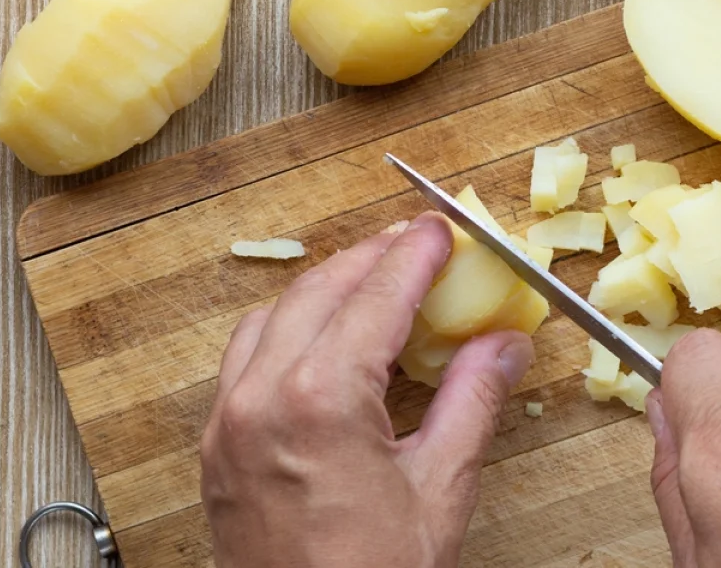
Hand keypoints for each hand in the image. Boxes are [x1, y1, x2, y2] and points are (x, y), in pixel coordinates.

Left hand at [200, 212, 534, 566]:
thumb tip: (503, 346)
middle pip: (319, 291)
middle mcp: (260, 396)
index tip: (440, 231)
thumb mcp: (440, 489)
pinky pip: (244, 357)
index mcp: (320, 400)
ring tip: (371, 285)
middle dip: (369, 259)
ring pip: (272, 316)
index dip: (414, 255)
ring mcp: (228, 421)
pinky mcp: (217, 446)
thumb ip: (472, 402)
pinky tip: (321, 339)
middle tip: (413, 248)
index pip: (376, 297)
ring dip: (323, 289)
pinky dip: (286, 329)